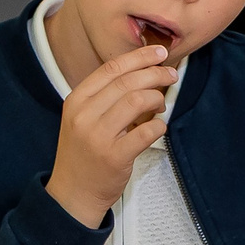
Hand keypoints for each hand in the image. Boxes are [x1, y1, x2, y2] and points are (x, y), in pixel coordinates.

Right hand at [46, 44, 176, 227]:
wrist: (73, 192)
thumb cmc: (85, 152)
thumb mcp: (84, 119)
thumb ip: (107, 97)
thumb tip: (144, 73)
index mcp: (76, 101)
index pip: (111, 68)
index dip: (138, 56)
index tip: (158, 52)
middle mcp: (83, 115)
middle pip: (127, 82)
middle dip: (155, 74)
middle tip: (171, 75)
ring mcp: (98, 136)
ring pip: (136, 101)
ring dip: (157, 98)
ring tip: (161, 104)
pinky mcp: (114, 156)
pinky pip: (147, 132)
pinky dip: (159, 126)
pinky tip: (157, 128)